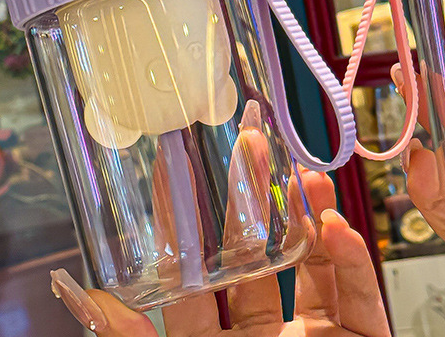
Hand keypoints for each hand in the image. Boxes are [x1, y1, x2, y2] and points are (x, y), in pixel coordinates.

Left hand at [51, 117, 388, 336]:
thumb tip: (84, 296)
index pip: (196, 278)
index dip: (190, 224)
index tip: (182, 168)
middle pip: (256, 259)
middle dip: (252, 202)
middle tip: (248, 145)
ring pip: (313, 265)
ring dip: (307, 216)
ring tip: (301, 174)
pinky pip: (360, 298)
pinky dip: (353, 262)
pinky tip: (337, 228)